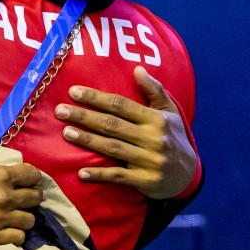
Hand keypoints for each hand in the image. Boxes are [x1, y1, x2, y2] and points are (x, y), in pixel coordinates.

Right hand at [0, 146, 43, 247]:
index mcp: (1, 176)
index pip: (33, 175)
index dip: (34, 178)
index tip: (30, 182)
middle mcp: (5, 197)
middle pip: (35, 198)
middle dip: (33, 197)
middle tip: (26, 200)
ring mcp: (0, 218)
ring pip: (29, 220)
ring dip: (24, 218)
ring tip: (16, 217)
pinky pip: (18, 237)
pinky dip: (16, 235)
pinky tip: (10, 231)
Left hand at [53, 66, 197, 199]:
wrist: (188, 175)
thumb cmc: (173, 137)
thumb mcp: (170, 112)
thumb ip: (155, 90)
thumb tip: (138, 69)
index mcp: (156, 119)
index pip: (121, 105)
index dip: (97, 98)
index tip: (74, 92)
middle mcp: (153, 139)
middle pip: (112, 125)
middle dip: (85, 117)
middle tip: (60, 111)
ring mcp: (149, 161)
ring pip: (113, 148)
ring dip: (88, 140)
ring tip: (66, 132)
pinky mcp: (145, 180)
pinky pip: (118, 176)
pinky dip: (99, 175)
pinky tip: (81, 173)